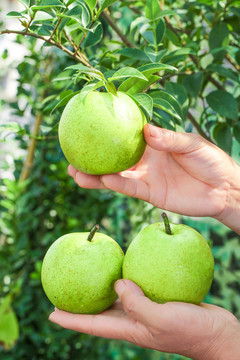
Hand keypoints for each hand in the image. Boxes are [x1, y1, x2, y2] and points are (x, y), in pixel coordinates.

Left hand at [49, 279, 239, 359]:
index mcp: (130, 329)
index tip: (51, 314)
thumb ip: (138, 303)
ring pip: (117, 299)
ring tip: (88, 279)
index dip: (71, 320)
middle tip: (64, 294)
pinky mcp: (157, 301)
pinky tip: (126, 269)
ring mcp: (145, 311)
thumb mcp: (162, 319)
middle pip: (100, 313)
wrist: (216, 333)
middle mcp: (134, 320)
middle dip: (81, 306)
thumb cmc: (191, 331)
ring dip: (102, 290)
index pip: (93, 325)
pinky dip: (127, 279)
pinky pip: (136, 288)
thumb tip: (117, 283)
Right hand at [68, 124, 239, 233]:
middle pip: (113, 158)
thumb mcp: (191, 144)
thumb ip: (169, 139)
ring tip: (75, 172)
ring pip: (116, 176)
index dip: (108, 131)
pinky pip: (130, 189)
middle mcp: (145, 160)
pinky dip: (116, 185)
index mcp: (153, 144)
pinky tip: (102, 180)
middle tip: (70, 154)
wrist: (224, 188)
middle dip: (93, 157)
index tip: (88, 125)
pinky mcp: (151, 194)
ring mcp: (146, 178)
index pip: (126, 136)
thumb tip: (146, 129)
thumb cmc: (211, 161)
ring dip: (96, 175)